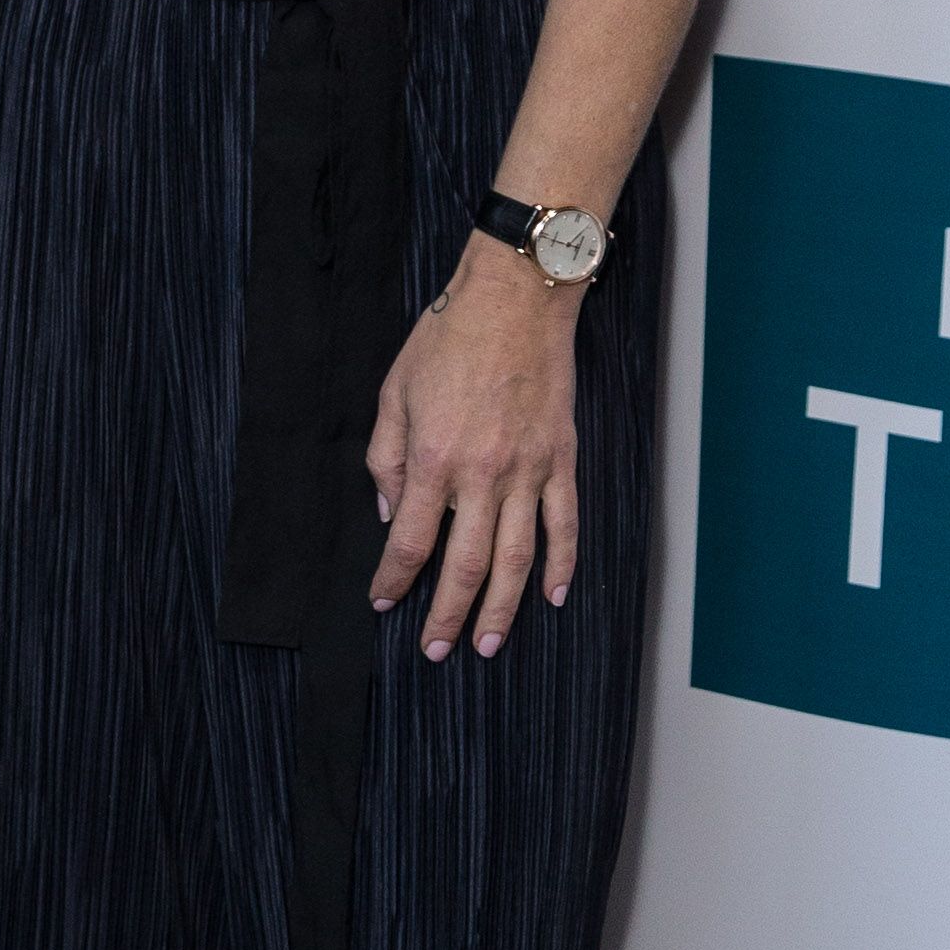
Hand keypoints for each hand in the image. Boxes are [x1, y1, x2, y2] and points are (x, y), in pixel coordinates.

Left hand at [365, 237, 578, 658]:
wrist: (517, 299)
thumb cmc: (449, 339)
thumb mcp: (394, 393)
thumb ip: (386, 458)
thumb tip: (393, 513)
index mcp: (435, 459)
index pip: (412, 541)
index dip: (394, 578)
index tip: (384, 601)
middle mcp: (483, 474)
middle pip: (464, 565)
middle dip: (447, 615)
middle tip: (436, 650)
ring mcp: (529, 470)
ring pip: (517, 558)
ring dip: (502, 608)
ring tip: (487, 644)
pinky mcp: (562, 459)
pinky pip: (565, 524)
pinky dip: (563, 565)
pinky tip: (556, 598)